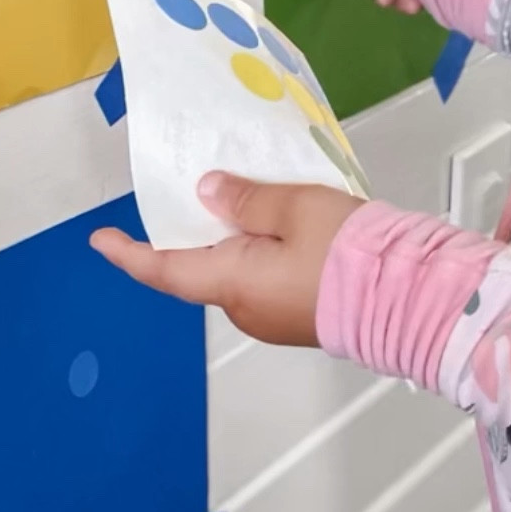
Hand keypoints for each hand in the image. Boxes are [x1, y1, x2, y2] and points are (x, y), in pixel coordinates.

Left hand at [90, 173, 360, 346]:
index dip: (127, 253)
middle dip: (189, 238)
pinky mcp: (300, 319)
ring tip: (242, 205)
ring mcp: (272, 320)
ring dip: (229, 245)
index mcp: (231, 281)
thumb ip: (246, 199)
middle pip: (199, 271)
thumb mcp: (294, 207)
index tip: (100, 239)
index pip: (162, 269)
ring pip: (235, 276)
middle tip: (191, 198)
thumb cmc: (348, 252)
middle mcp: (244, 309)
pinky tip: (278, 231)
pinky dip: (256, 256)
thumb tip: (207, 192)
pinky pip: (264, 283)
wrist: (410, 300)